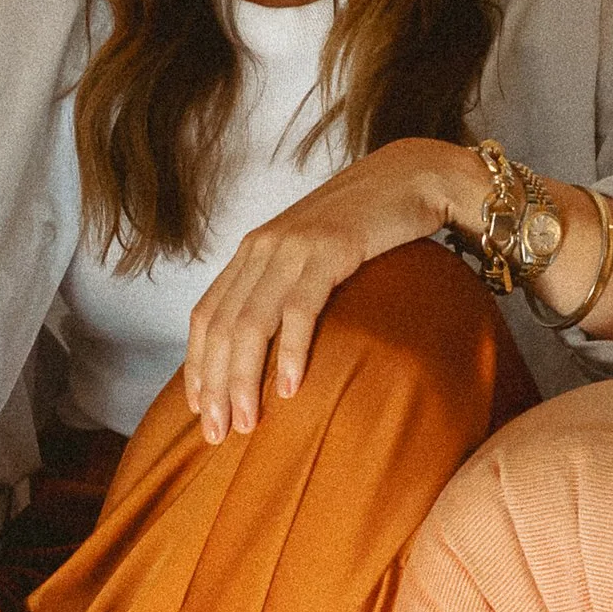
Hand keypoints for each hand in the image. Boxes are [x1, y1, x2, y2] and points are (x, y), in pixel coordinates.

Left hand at [183, 137, 466, 441]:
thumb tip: (276, 346)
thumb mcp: (315, 256)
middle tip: (219, 434)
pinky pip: (299, 307)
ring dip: (244, 379)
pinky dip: (291, 350)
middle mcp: (263, 247)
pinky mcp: (330, 248)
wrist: (414, 177)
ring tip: (247, 423)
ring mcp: (294, 246)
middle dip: (215, 385)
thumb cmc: (371, 225)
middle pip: (221, 326)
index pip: (206, 315)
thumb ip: (288, 287)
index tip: (200, 411)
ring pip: (251, 322)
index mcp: (253, 250)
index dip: (197, 366)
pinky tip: (291, 386)